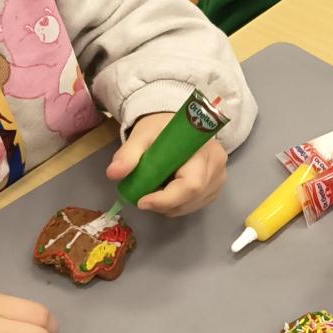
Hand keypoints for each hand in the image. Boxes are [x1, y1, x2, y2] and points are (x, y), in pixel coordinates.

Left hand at [107, 111, 228, 215]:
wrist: (176, 125)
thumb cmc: (160, 129)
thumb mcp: (141, 136)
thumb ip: (128, 154)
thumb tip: (113, 173)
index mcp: (204, 149)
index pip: (190, 184)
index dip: (166, 199)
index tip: (141, 201)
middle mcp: (218, 164)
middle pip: (192, 198)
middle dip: (164, 204)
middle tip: (144, 196)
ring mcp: (219, 177)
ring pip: (193, 205)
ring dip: (169, 206)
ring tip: (154, 191)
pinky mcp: (215, 187)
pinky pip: (195, 205)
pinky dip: (177, 205)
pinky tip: (166, 192)